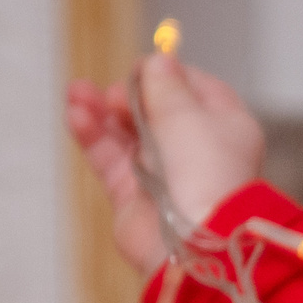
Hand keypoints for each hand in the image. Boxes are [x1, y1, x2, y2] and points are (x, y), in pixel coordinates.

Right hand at [64, 54, 264, 277]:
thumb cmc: (204, 173)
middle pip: (156, 110)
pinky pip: (109, 158)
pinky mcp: (134, 195)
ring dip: (102, 110)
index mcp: (226, 127)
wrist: (194, 243)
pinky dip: (93, 135)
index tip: (143, 67)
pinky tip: (76, 114)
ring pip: (127, 133)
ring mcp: (164, 173)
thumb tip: (158, 60)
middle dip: (131, 94)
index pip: (195, 90)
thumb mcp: (187, 115)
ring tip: (77, 92)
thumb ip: (165, 86)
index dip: (167, 74)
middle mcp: (197, 150)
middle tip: (116, 94)